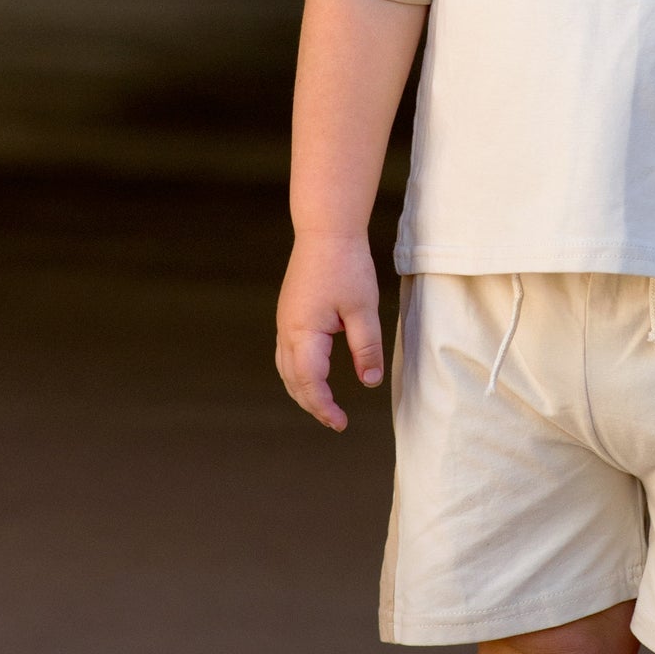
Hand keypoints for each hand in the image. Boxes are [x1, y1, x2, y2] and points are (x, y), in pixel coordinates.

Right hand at [275, 230, 385, 428]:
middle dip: (312, 404)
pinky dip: (299, 373)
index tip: (341, 423)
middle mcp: (287, 330)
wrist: (326, 230)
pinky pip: (288, 353)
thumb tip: (369, 382)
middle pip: (293, 380)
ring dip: (303, 390)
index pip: (309, 383)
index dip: (324, 407)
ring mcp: (285, 322)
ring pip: (286, 368)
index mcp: (303, 332)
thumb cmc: (346, 266)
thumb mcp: (363, 309)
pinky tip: (314, 376)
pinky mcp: (290, 314)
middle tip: (336, 421)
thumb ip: (366, 348)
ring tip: (325, 405)